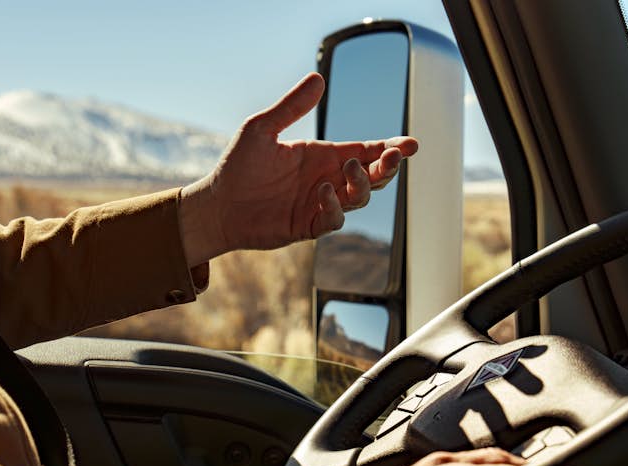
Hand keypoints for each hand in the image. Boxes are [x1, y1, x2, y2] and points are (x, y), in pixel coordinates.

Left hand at [179, 72, 418, 265]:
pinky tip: (323, 192)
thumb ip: (291, 107)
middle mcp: (326, 179)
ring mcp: (319, 204)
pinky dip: (334, 207)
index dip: (390, 148)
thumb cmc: (237, 166)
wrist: (217, 206)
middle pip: (372, 176)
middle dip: (388, 167)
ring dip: (362, 183)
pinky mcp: (308, 225)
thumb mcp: (261, 129)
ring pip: (359, 198)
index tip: (411, 145)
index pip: (366, 151)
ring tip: (349, 168)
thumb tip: (318, 78)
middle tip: (392, 157)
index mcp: (322, 155)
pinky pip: (334, 219)